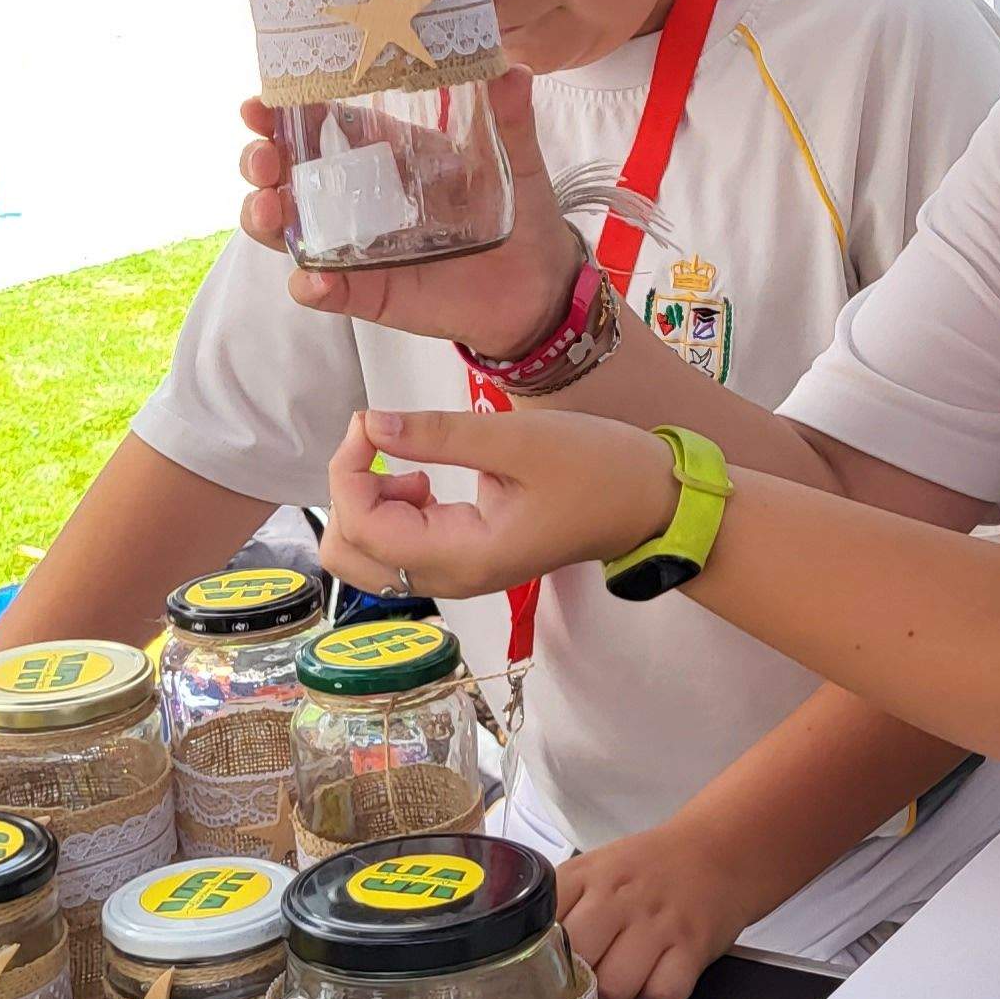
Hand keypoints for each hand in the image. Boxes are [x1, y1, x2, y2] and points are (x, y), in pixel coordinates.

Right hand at [241, 70, 585, 356]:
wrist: (538, 286)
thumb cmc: (520, 213)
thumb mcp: (516, 160)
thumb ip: (511, 119)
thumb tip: (514, 70)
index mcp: (386, 151)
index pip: (321, 123)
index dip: (284, 111)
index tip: (259, 104)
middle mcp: (359, 194)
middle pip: (288, 172)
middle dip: (261, 159)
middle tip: (262, 157)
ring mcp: (357, 243)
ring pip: (290, 228)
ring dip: (265, 216)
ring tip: (270, 209)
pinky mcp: (367, 290)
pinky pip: (325, 288)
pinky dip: (311, 285)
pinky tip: (314, 280)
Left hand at [317, 408, 679, 600]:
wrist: (651, 503)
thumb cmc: (598, 469)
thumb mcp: (517, 440)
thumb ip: (438, 434)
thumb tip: (370, 424)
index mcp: (463, 556)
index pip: (362, 528)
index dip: (348, 470)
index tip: (369, 421)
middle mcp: (453, 577)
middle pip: (351, 556)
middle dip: (349, 493)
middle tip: (384, 441)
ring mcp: (458, 572)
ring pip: (369, 556)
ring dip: (369, 504)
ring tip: (412, 464)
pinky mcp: (466, 557)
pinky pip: (399, 547)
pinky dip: (392, 510)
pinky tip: (425, 478)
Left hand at [554, 817, 786, 998]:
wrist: (719, 850)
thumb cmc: (648, 870)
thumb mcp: (597, 870)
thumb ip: (563, 905)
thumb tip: (526, 960)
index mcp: (586, 875)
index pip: (541, 929)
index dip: (535, 962)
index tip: (537, 979)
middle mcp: (619, 896)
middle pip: (575, 964)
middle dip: (573, 991)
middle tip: (579, 995)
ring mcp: (658, 921)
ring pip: (614, 988)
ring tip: (615, 994)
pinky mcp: (693, 946)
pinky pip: (662, 996)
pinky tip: (654, 986)